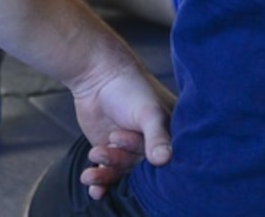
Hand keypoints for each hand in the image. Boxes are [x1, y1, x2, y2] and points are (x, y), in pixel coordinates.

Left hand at [69, 66, 174, 199]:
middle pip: (141, 167)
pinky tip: (94, 190)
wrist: (96, 74)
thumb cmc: (130, 87)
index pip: (169, 159)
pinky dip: (101, 183)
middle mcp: (152, 144)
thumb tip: (163, 160)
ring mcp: (130, 149)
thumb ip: (157, 136)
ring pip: (122, 171)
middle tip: (111, 139)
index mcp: (170, 134)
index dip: (155, 160)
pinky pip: (108, 174)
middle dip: (123, 158)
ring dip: (107, 172)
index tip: (142, 154)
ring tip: (94, 158)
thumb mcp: (149, 112)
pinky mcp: (111, 151)